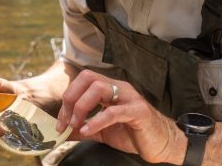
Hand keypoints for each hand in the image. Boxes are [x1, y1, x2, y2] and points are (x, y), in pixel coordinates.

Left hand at [56, 70, 185, 164]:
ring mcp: (129, 97)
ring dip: (81, 107)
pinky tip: (88, 131)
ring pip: (99, 88)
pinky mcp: (138, 112)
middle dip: (71, 99)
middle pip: (88, 78)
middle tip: (65, 122)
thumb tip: (63, 132)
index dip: (68, 98)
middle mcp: (119, 87)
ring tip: (76, 125)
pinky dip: (96, 121)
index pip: (82, 80)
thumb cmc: (133, 133)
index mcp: (110, 88)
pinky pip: (113, 111)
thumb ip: (83, 128)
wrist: (161, 144)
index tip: (61, 121)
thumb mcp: (102, 131)